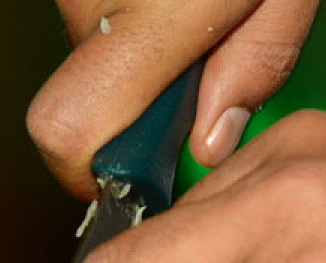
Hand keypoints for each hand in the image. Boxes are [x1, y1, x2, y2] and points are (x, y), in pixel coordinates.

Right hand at [27, 0, 319, 198]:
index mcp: (154, 12)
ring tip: (190, 23)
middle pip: (75, 101)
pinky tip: (169, 2)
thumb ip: (253, 66)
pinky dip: (123, 23)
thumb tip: (210, 142)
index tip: (134, 183)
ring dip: (127, 62)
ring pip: (81, 59)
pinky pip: (87, 20)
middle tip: (188, 88)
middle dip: (125, 114)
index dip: (90, 175)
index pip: (72, 131)